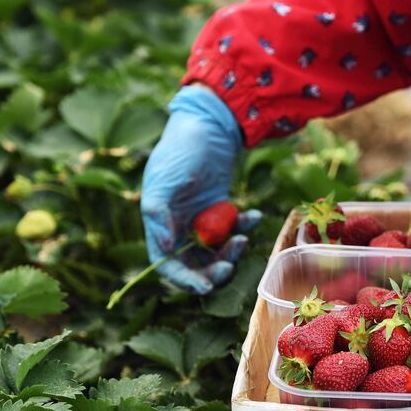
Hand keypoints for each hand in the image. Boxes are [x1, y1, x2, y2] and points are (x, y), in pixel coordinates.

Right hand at [141, 85, 261, 294]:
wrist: (210, 124)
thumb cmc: (182, 150)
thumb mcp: (165, 180)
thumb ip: (157, 213)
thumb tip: (163, 246)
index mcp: (158, 225)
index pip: (167, 265)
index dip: (185, 280)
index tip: (206, 286)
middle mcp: (179, 228)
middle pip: (195, 266)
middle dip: (213, 270)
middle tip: (231, 265)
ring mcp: (201, 221)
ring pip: (217, 252)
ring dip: (232, 251)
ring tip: (243, 236)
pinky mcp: (222, 212)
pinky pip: (234, 230)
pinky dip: (245, 227)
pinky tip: (253, 215)